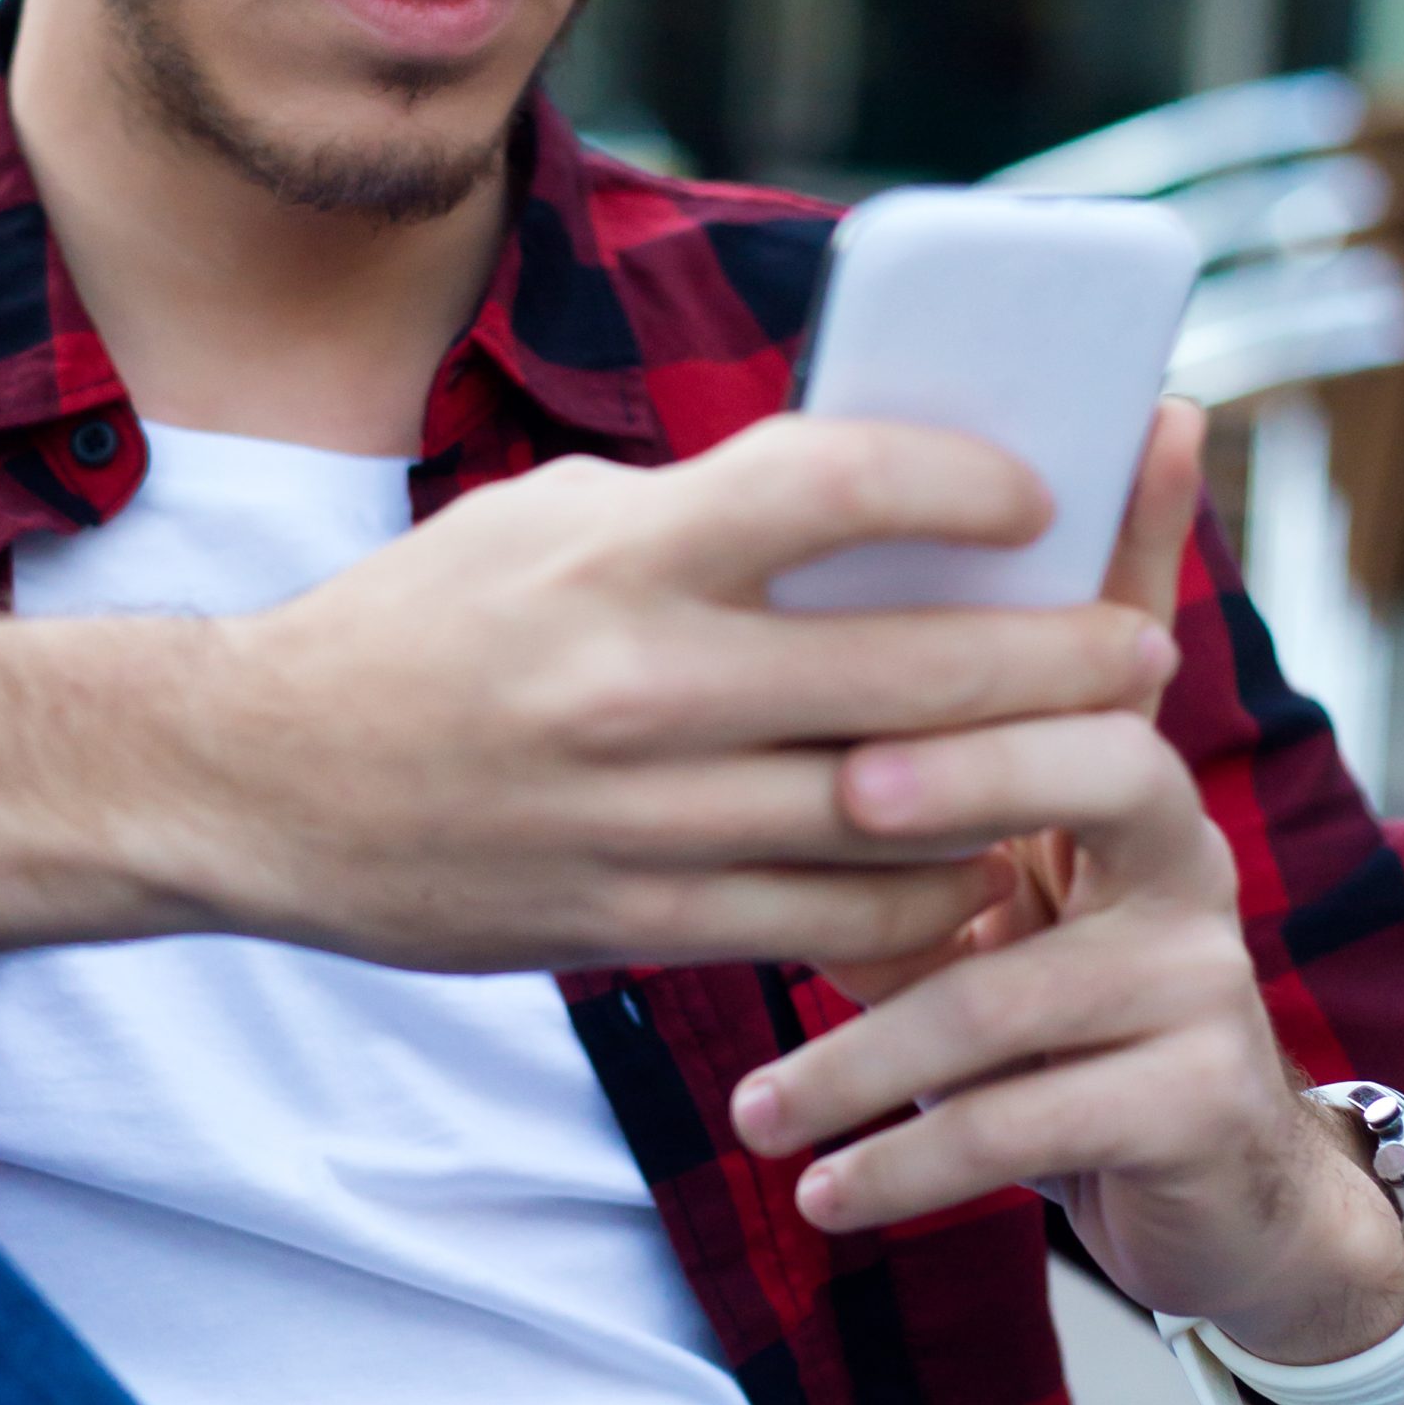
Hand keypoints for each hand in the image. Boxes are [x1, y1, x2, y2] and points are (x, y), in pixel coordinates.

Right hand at [165, 415, 1175, 975]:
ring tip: (1092, 754)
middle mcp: (642, 683)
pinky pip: (840, 923)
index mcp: (618, 552)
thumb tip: (863, 519)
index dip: (962, 481)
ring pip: (907, 817)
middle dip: (1063, 655)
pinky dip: (932, 895)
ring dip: (1024, 786)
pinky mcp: (641, 918)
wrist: (263, 780)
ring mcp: (646, 816)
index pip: (834, 485)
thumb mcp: (543, 521)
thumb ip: (696, 518)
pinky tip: (975, 861)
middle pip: (918, 668)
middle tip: (1140, 642)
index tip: (1031, 494)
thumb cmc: (413, 623)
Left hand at [727, 402, 1403, 1361]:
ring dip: (860, 1059)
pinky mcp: (1199, 1098)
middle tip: (848, 790)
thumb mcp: (975, 880)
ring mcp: (1202, 971)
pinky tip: (823, 1190)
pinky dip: (905, 1164)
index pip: (1101, 637)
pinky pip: (1025, 1125)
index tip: (1078, 456)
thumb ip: (892, 786)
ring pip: (1011, 990)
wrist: (1204, 1182)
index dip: (1118, 534)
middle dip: (974, 766)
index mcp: (1115, 767)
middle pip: (1109, 762)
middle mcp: (1179, 847)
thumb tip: (730, 684)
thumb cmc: (1038, 991)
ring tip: (754, 1106)